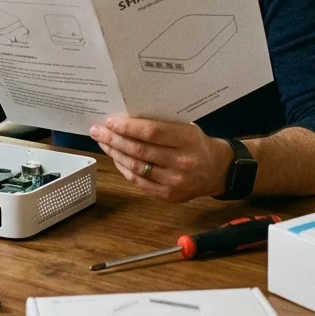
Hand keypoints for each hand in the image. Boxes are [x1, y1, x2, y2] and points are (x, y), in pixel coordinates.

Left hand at [90, 116, 234, 202]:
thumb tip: (126, 119)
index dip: (128, 127)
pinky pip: (139, 181)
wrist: (217, 170)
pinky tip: (115, 157)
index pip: (151, 132)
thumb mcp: (186, 128)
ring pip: (136, 167)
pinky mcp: (168, 196)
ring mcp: (174, 182)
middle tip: (97, 130)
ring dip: (115, 153)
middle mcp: (182, 162)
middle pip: (140, 150)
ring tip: (103, 142)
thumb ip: (162, 125)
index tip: (110, 121)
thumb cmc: (197, 144)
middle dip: (114, 139)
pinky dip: (124, 168)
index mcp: (188, 140)